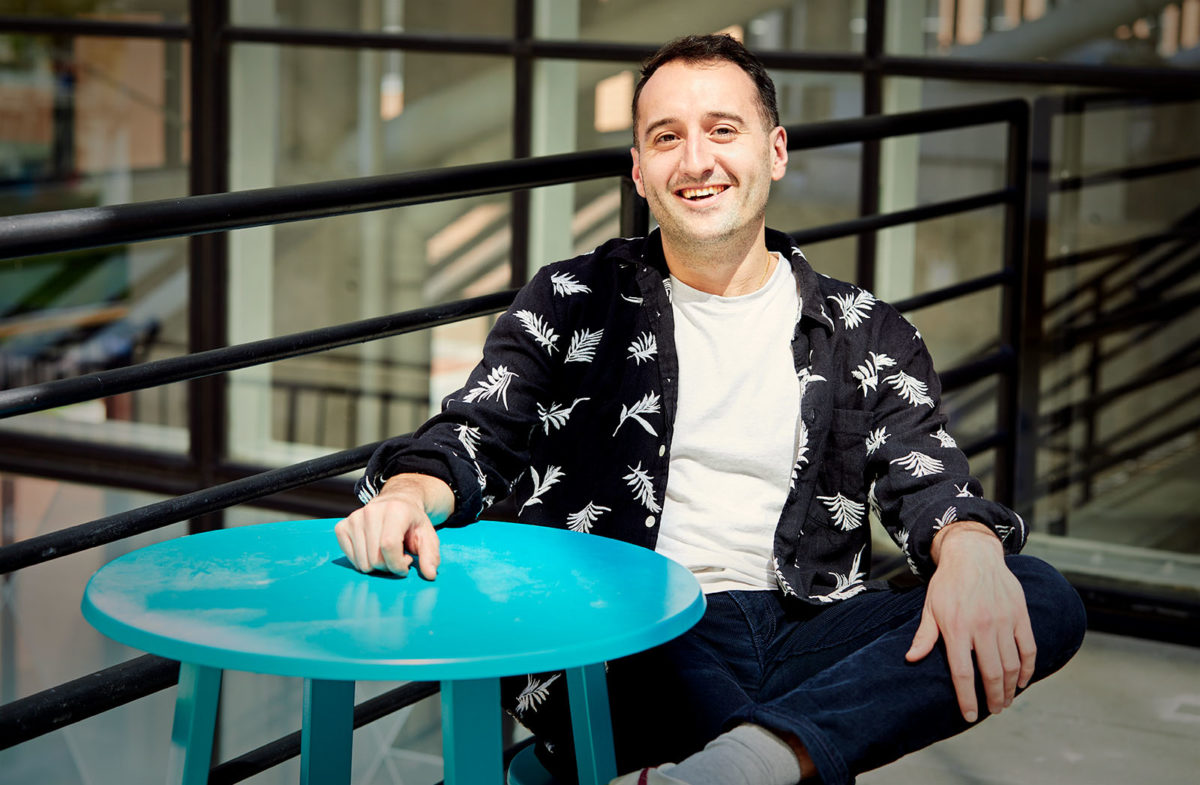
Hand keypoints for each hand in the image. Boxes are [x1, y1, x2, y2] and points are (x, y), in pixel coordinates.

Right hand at [334, 473, 452, 578]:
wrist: (396, 503)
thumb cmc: (412, 522)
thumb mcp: (427, 536)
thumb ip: (430, 555)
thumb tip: (430, 575)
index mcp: (395, 510)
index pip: (389, 545)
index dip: (398, 564)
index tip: (406, 565)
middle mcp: (371, 511)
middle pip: (375, 558)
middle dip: (389, 566)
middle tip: (398, 555)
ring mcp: (354, 518)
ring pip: (362, 563)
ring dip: (377, 565)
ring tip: (387, 552)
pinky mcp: (342, 526)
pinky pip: (351, 559)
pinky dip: (363, 561)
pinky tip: (374, 550)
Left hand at [904, 521, 1035, 722]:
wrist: (973, 554)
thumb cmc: (948, 583)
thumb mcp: (930, 607)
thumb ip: (925, 635)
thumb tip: (911, 659)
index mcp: (956, 628)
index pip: (963, 672)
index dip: (967, 698)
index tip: (970, 715)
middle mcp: (981, 626)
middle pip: (992, 673)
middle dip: (994, 698)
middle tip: (993, 711)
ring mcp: (1003, 621)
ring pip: (1011, 664)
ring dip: (1010, 688)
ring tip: (1006, 700)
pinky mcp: (1019, 615)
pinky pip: (1028, 648)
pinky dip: (1028, 668)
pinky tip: (1022, 680)